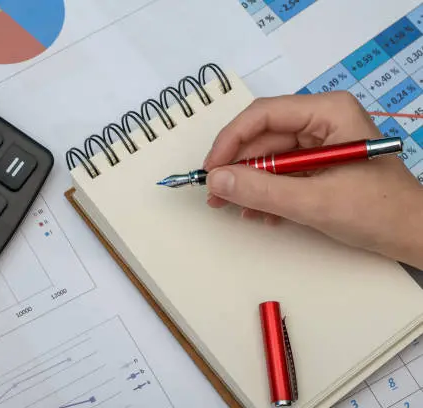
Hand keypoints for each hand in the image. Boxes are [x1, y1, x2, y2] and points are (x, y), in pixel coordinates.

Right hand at [204, 91, 422, 269]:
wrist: (413, 237)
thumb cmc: (377, 212)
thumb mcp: (314, 202)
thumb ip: (262, 191)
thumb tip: (215, 180)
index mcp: (328, 112)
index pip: (264, 115)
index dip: (231, 140)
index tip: (211, 170)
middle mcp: (322, 122)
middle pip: (263, 137)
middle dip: (238, 167)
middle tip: (215, 194)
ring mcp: (320, 144)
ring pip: (269, 158)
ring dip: (249, 184)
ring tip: (232, 208)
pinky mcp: (318, 165)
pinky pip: (281, 173)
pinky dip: (266, 193)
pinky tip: (259, 214)